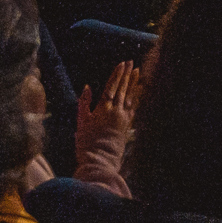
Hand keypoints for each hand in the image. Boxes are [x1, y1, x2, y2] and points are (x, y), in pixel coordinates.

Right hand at [73, 61, 142, 196]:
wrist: (100, 160)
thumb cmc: (86, 142)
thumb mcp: (81, 121)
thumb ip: (84, 103)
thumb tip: (87, 87)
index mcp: (103, 108)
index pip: (112, 86)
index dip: (117, 74)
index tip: (122, 63)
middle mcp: (116, 111)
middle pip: (123, 89)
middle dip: (127, 75)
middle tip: (131, 63)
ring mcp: (124, 118)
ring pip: (130, 96)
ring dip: (134, 83)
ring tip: (137, 72)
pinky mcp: (127, 125)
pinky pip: (134, 107)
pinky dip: (137, 97)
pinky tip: (140, 91)